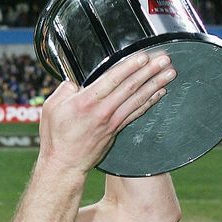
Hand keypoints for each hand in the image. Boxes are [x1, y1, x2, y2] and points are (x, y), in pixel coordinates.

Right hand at [39, 51, 176, 174]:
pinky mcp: (115, 130)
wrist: (64, 164)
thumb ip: (65, 90)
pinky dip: (149, 102)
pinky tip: (160, 93)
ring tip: (170, 73)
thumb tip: (76, 82)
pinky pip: (136, 113)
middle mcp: (102, 111)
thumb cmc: (56, 137)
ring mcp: (111, 122)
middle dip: (149, 71)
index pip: (113, 79)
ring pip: (137, 99)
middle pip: (130, 87)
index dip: (130, 66)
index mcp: (86, 102)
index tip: (143, 56)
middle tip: (165, 59)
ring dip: (155, 84)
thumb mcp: (52, 108)